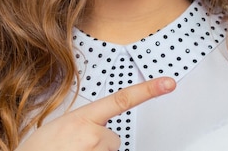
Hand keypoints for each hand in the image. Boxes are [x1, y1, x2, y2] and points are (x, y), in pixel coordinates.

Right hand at [16, 77, 175, 150]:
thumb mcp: (58, 129)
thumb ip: (82, 124)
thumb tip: (97, 131)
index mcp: (81, 118)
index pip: (121, 100)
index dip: (148, 91)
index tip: (168, 83)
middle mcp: (91, 134)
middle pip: (113, 139)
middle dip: (99, 145)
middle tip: (73, 149)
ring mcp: (93, 150)